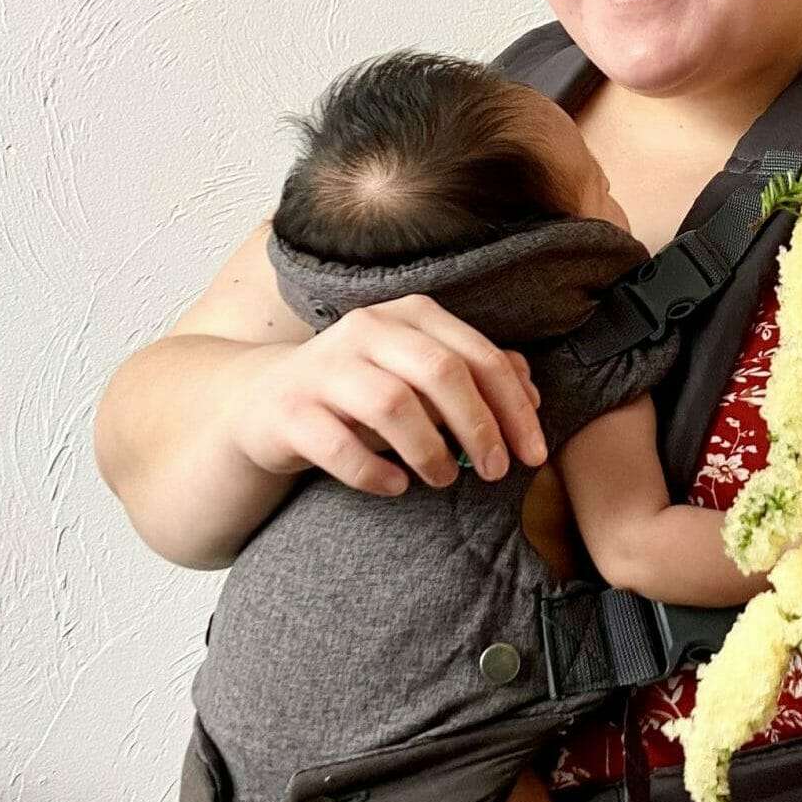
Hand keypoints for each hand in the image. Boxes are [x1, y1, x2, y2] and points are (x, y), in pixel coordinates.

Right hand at [229, 296, 545, 495]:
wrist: (265, 404)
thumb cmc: (361, 394)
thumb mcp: (420, 378)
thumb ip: (475, 376)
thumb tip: (532, 393)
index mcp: (408, 315)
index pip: (477, 356)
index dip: (514, 408)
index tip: (535, 455)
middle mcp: (365, 329)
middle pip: (441, 372)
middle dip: (480, 427)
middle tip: (496, 472)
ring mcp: (323, 368)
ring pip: (392, 404)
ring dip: (430, 451)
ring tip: (444, 479)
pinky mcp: (289, 411)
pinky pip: (339, 445)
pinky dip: (375, 472)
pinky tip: (395, 486)